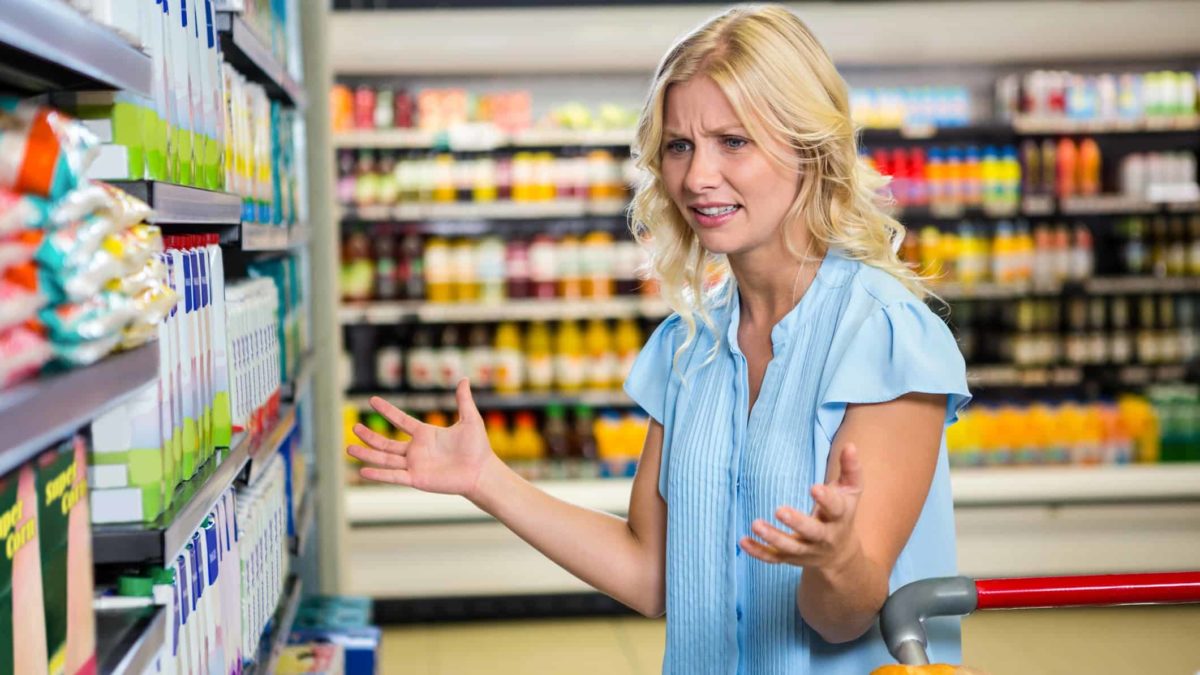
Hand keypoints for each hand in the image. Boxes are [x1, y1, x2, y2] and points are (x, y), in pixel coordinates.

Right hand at [347, 378, 496, 498]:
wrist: (482, 472)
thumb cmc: (477, 448)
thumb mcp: (469, 419)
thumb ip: (463, 400)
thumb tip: (465, 379)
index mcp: (426, 434)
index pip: (401, 420)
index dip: (387, 410)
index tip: (373, 400)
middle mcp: (416, 450)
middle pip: (386, 442)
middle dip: (369, 435)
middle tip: (354, 427)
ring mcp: (414, 465)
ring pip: (384, 458)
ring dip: (367, 454)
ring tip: (349, 447)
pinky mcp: (416, 479)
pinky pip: (393, 476)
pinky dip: (378, 474)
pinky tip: (362, 471)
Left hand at [740, 442, 864, 572]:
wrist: (840, 554)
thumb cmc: (841, 513)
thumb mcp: (850, 491)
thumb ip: (850, 469)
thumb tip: (850, 446)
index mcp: (839, 517)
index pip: (835, 509)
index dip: (826, 499)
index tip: (814, 487)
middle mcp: (824, 537)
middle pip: (812, 532)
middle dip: (797, 523)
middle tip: (779, 510)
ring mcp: (806, 550)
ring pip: (790, 548)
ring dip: (772, 537)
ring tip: (756, 524)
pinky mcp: (790, 558)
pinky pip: (773, 559)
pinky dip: (758, 552)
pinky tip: (743, 541)